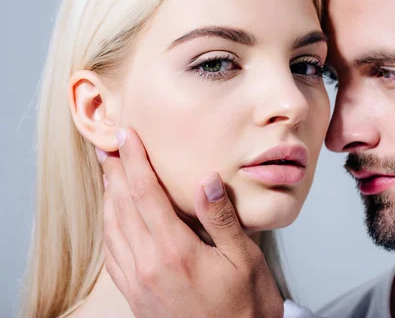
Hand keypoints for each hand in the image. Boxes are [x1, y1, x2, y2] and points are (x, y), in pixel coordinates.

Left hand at [98, 128, 283, 317]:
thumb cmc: (244, 309)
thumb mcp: (244, 260)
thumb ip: (221, 219)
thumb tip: (206, 180)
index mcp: (175, 252)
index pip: (147, 194)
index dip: (135, 161)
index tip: (127, 136)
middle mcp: (148, 265)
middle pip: (123, 206)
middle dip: (116, 172)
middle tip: (111, 146)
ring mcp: (139, 282)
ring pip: (113, 228)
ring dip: (109, 196)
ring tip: (109, 173)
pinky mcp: (137, 295)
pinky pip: (114, 253)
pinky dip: (109, 227)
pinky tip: (113, 218)